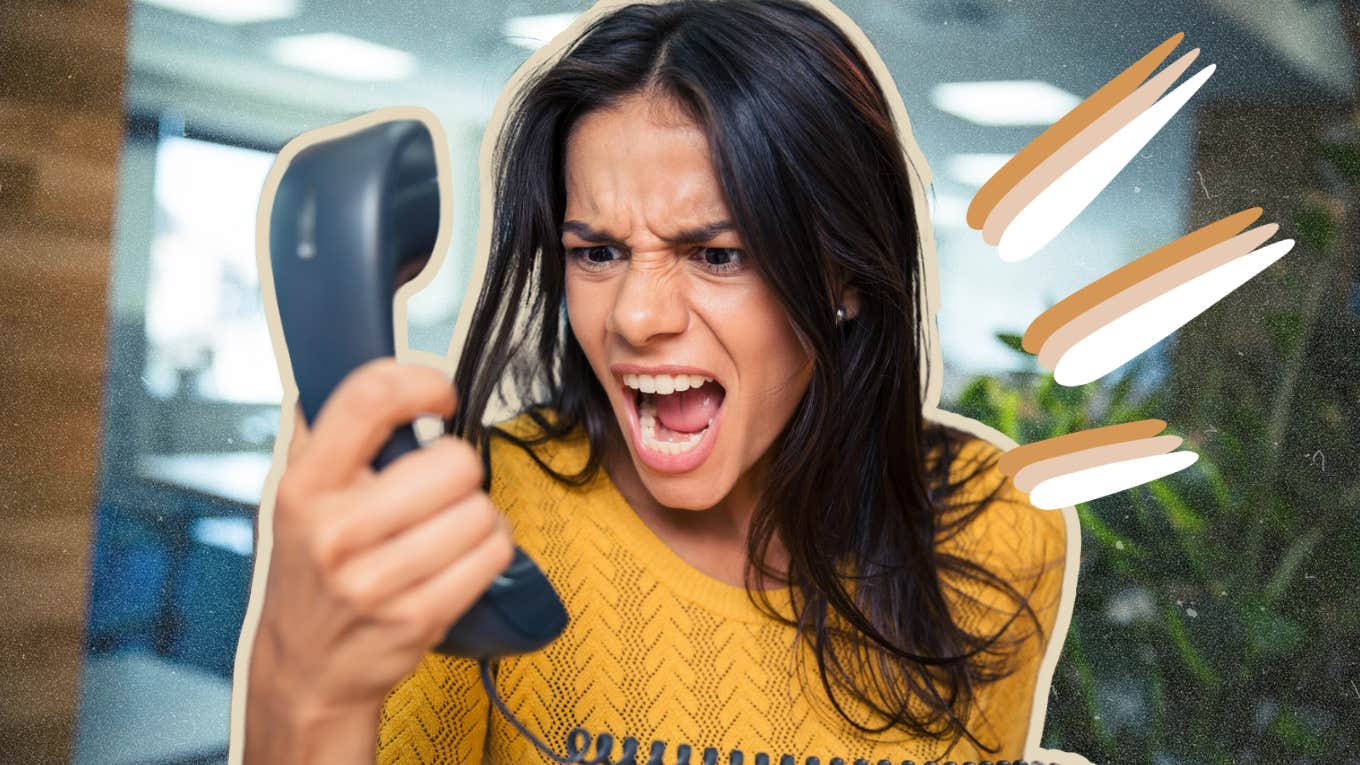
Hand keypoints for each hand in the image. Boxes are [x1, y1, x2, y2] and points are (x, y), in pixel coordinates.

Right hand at [243, 358, 513, 761]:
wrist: (306, 671)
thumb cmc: (311, 572)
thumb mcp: (296, 498)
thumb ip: (326, 434)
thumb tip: (364, 364)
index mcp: (304, 488)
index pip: (366, 401)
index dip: (418, 380)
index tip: (437, 392)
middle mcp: (336, 532)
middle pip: (453, 461)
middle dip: (458, 469)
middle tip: (436, 489)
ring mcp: (377, 581)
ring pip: (481, 509)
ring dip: (478, 514)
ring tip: (445, 528)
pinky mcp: (418, 618)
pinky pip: (493, 554)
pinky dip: (490, 549)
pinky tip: (459, 557)